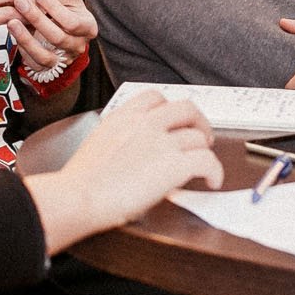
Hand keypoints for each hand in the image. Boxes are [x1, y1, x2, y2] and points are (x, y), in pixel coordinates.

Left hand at [8, 0, 97, 72]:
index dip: (52, 6)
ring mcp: (63, 60)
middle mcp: (78, 47)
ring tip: (12, 21)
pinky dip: (22, 49)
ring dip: (26, 38)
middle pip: (57, 38)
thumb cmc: (65, 8)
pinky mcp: (48, 68)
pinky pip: (33, 63)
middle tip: (19, 1)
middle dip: (36, 19)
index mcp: (88, 28)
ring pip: (44, 55)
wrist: (60, 26)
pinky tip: (14, 34)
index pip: (71, 22)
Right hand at [27, 93, 221, 253]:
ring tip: (205, 165)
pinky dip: (215, 172)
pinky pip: (208, 161)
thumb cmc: (80, 183)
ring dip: (205, 150)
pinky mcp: (175, 164)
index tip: (174, 121)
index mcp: (122, 117)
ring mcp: (162, 142)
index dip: (170, 109)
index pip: (155, 97)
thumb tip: (134, 154)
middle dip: (198, 122)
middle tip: (200, 137)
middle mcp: (144, 123)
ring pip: (199, 136)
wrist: (78, 196)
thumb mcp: (97, 147)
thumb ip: (119, 141)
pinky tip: (212, 181)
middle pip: (186, 108)